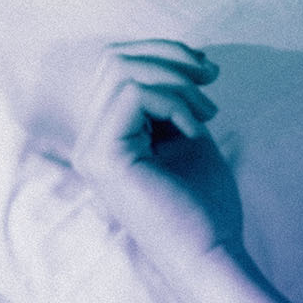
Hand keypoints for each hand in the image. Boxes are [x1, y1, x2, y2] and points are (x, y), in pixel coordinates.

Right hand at [71, 40, 243, 266]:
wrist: (212, 249)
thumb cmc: (205, 199)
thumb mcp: (186, 131)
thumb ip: (170, 96)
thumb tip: (173, 54)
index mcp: (108, 135)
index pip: (117, 67)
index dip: (164, 53)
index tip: (209, 69)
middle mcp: (90, 141)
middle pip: (116, 62)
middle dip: (172, 59)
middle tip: (212, 80)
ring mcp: (91, 150)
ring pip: (124, 74)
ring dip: (177, 83)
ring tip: (208, 112)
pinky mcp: (104, 157)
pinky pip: (133, 95)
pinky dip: (173, 102)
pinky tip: (194, 129)